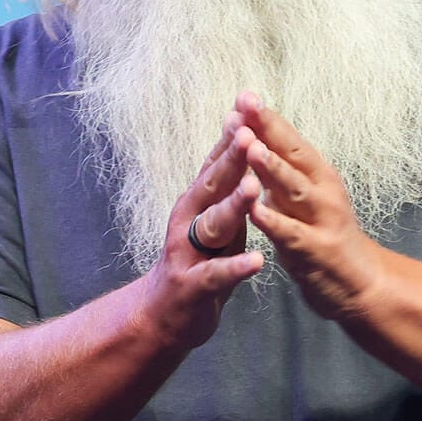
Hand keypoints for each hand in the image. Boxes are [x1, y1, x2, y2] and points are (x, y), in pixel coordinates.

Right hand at [140, 108, 266, 347]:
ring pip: (212, 225)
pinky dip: (235, 267)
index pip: (217, 163)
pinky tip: (256, 260)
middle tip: (249, 133)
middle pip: (212, 185)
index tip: (248, 105)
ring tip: (252, 188)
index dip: (233, 135)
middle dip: (231, 159)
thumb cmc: (199, 258)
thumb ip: (225, 182)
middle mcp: (188, 220)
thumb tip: (241, 134)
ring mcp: (187, 253)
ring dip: (233, 206)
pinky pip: (216, 275)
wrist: (164, 316)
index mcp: (197, 201)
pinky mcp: (193, 286)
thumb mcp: (213, 216)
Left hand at [236, 93, 386, 321]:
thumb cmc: (325, 234)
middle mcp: (322, 190)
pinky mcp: (316, 250)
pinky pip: (292, 234)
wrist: (363, 283)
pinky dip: (273, 221)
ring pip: (294, 189)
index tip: (244, 94)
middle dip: (268, 130)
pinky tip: (254, 210)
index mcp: (317, 174)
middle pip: (293, 155)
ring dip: (272, 168)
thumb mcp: (304, 196)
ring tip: (251, 148)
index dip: (267, 117)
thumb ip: (279, 170)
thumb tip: (253, 133)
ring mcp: (322, 220)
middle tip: (246, 107)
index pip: (289, 139)